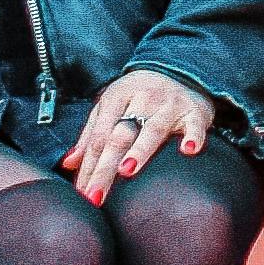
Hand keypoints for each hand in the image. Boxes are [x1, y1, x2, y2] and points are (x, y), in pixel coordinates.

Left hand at [66, 69, 216, 200]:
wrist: (179, 70)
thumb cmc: (139, 95)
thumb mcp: (111, 107)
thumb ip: (90, 136)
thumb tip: (68, 163)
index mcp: (117, 97)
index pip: (99, 137)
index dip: (89, 165)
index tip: (82, 193)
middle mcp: (142, 99)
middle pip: (120, 137)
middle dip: (106, 168)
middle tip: (95, 194)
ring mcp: (170, 105)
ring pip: (153, 130)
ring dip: (140, 150)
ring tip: (126, 170)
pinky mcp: (195, 111)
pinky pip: (194, 126)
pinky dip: (193, 137)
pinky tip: (188, 151)